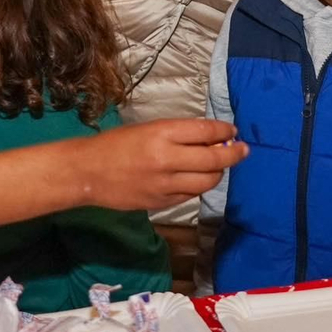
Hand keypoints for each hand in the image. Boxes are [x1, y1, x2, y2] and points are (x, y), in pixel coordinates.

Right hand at [78, 119, 247, 210]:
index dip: (224, 130)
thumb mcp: (147, 129)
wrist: (88, 172)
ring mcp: (166, 184)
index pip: (205, 131)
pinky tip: (197, 178)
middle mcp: (167, 159)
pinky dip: (198, 185)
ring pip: (207, 181)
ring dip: (218, 172)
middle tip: (243, 150)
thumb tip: (210, 138)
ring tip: (219, 165)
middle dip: (233, 153)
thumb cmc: (116, 144)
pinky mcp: (162, 203)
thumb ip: (178, 134)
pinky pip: (190, 195)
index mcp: (162, 134)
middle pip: (214, 158)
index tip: (233, 131)